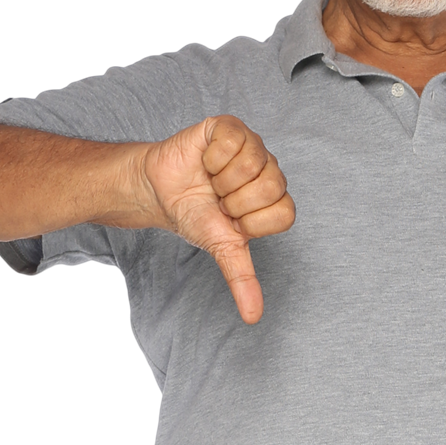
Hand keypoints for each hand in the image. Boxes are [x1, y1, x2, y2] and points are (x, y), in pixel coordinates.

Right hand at [139, 115, 294, 322]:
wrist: (159, 191)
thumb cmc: (194, 214)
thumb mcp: (221, 248)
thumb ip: (242, 279)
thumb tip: (253, 318)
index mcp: (274, 199)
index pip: (285, 213)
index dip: (253, 221)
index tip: (232, 220)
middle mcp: (269, 170)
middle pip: (272, 187)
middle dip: (235, 201)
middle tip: (220, 200)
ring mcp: (252, 145)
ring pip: (253, 163)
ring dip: (222, 180)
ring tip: (211, 181)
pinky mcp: (230, 126)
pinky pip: (233, 141)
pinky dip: (212, 158)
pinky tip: (206, 162)